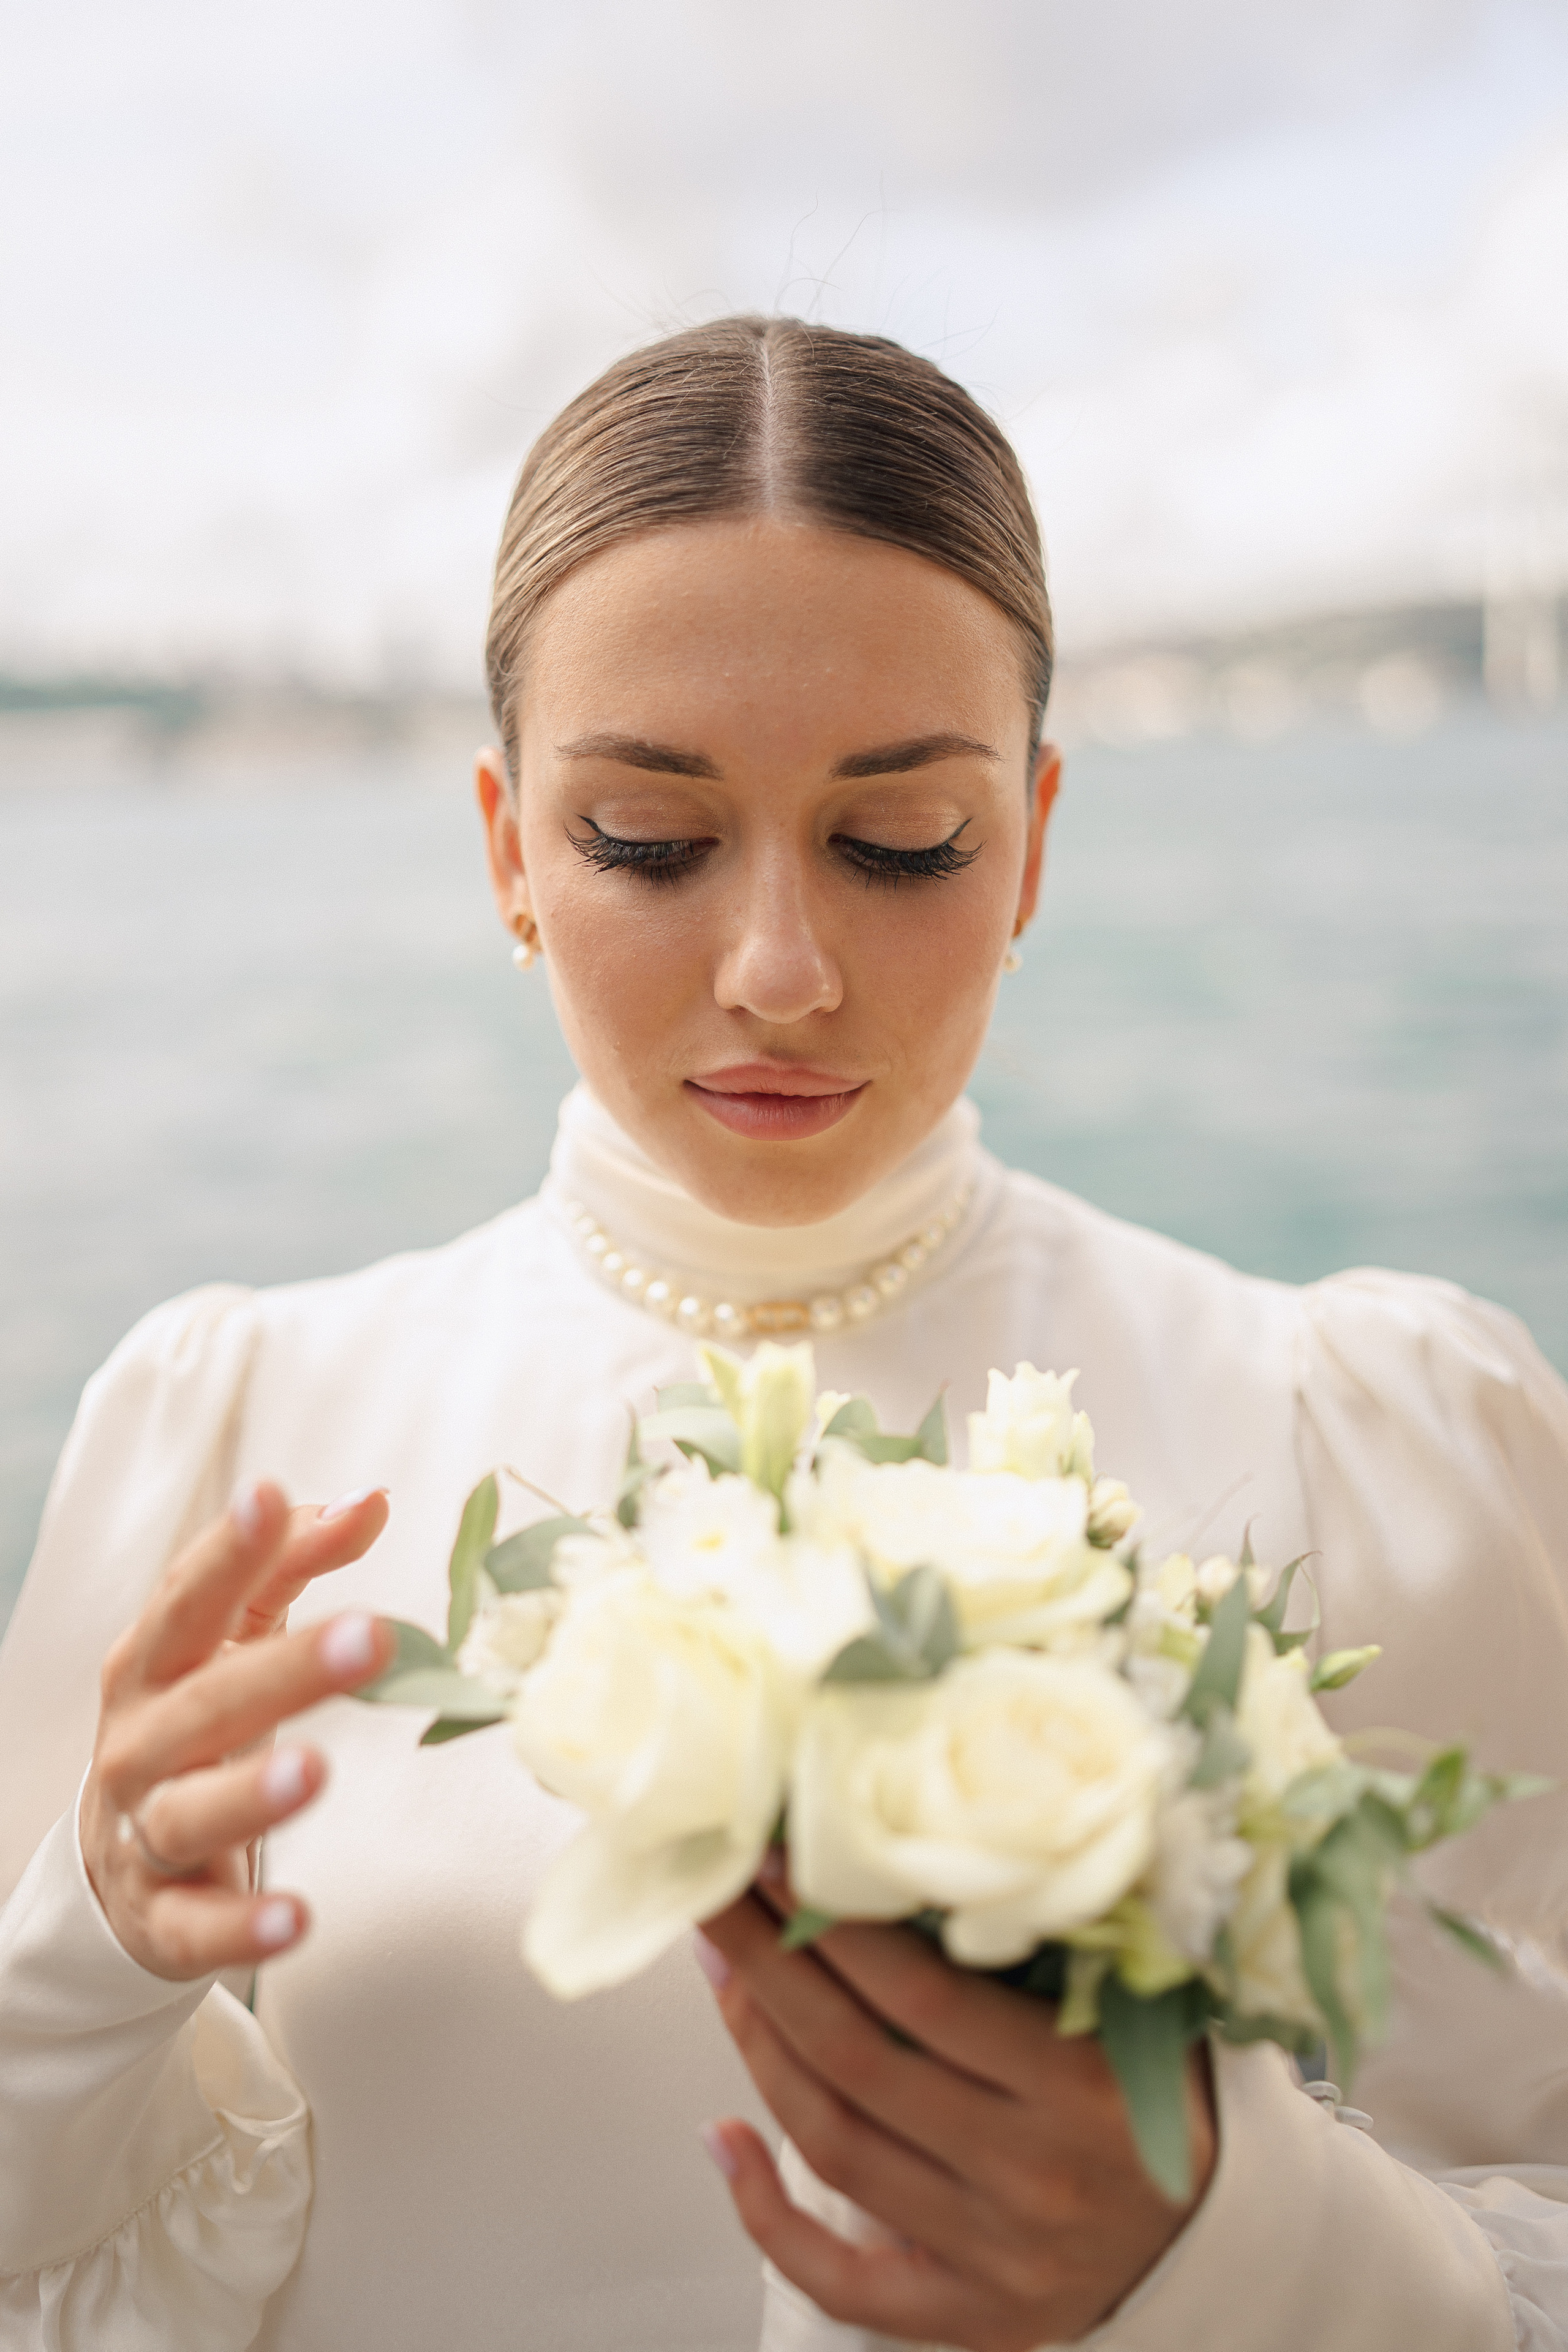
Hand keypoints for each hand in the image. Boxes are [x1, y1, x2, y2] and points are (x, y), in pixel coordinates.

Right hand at [80, 1480, 393, 1980]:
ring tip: (314, 1769)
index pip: (189, 1600)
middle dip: (287, 1669)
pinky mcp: (163, 1917)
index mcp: (154, 1665)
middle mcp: (140, 1744)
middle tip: (371, 1636)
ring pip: (190, 1812)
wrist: (114, 1862)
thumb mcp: (228, 1639)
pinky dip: (240, 1926)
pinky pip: (196, 1926)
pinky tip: (294, 1919)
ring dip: (251, 1793)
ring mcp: (142, 1833)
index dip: (228, 1552)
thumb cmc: (190, 1724)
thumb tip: (370, 1500)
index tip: (268, 1500)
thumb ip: (292, 1564)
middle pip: (208, 1702)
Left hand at [696, 1882, 1215, 2351]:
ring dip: (759, 2050)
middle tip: (718, 1897)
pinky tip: (722, 2138)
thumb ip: (1048, 1945)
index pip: (920, 1995)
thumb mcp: (1134, 2003)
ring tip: (727, 1975)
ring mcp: (996, 2254)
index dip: (831, 1923)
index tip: (775, 1857)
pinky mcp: (970, 2317)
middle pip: (856, 2058)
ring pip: (834, 2143)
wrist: (1226, 2236)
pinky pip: (841, 2278)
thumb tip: (919, 1861)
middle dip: (768, 1965)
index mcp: (1080, 2087)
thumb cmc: (1167, 2092)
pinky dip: (763, 2214)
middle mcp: (1032, 2175)